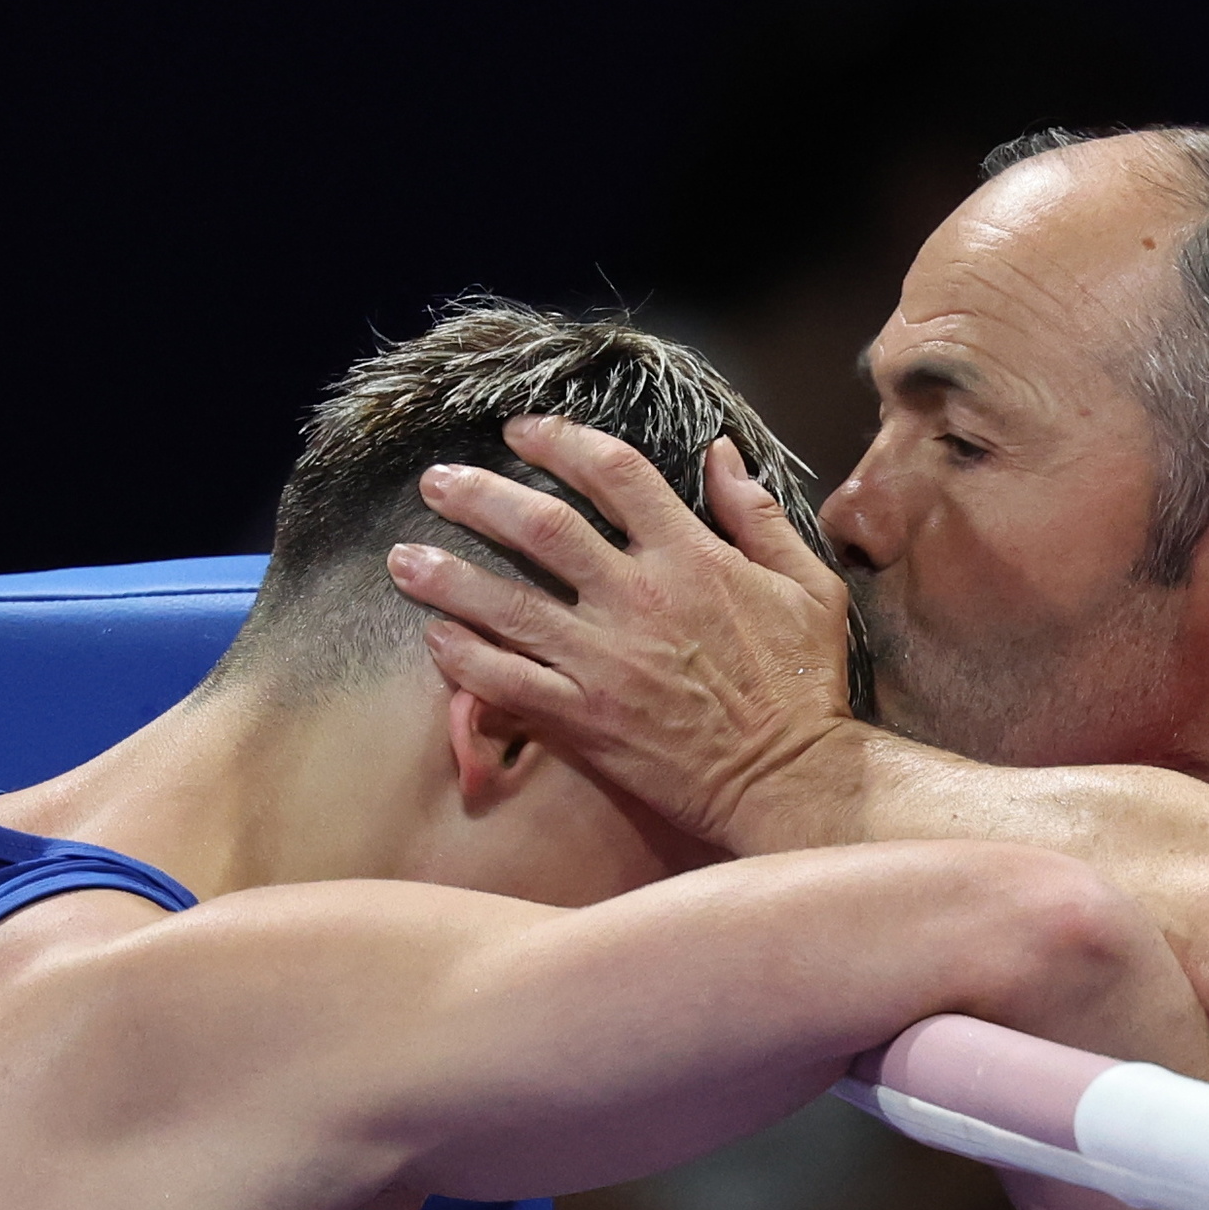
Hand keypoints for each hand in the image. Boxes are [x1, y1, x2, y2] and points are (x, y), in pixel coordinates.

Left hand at [387, 416, 863, 851]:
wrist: (790, 778)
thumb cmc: (804, 684)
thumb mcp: (806, 583)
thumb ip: (756, 515)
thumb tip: (722, 455)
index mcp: (692, 556)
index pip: (614, 473)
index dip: (560, 441)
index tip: (520, 431)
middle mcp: (639, 598)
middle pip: (541, 526)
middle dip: (479, 495)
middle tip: (435, 482)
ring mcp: (606, 661)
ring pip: (508, 604)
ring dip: (447, 576)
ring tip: (402, 558)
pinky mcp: (586, 720)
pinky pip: (507, 683)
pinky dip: (465, 660)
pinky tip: (434, 640)